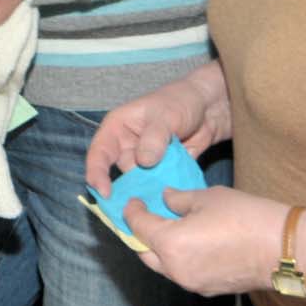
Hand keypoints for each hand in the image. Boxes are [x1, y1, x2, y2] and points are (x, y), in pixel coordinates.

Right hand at [84, 62, 231, 195]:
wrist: (209, 106)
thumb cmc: (180, 101)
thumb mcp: (165, 115)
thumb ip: (154, 137)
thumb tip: (144, 162)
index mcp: (117, 129)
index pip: (99, 153)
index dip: (97, 174)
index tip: (104, 193)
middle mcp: (126, 147)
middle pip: (118, 174)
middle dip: (125, 190)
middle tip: (135, 205)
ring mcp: (144, 161)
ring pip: (139, 183)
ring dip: (147, 193)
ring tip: (156, 203)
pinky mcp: (162, 171)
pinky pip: (158, 185)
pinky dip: (163, 193)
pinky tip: (170, 201)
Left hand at [123, 185, 284, 296]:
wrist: (284, 249)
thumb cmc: (246, 216)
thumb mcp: (208, 197)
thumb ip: (179, 199)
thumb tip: (166, 199)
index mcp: (170, 244)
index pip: (138, 227)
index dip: (132, 212)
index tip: (134, 201)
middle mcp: (175, 270)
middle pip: (144, 253)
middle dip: (141, 235)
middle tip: (147, 216)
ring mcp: (192, 284)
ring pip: (163, 267)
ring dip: (160, 249)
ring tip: (169, 228)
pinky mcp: (208, 290)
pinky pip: (183, 274)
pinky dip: (179, 259)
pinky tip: (190, 243)